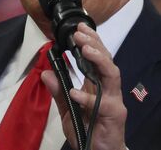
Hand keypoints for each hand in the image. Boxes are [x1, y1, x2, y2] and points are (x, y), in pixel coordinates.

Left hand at [41, 23, 126, 149]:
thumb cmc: (87, 131)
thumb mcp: (67, 110)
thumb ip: (58, 92)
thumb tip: (45, 74)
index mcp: (97, 85)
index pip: (97, 57)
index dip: (90, 41)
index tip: (79, 28)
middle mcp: (108, 89)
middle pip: (106, 60)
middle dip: (94, 44)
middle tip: (80, 34)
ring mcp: (114, 100)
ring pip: (112, 74)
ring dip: (99, 59)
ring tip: (85, 49)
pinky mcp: (115, 114)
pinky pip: (102, 104)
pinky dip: (88, 97)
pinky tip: (76, 92)